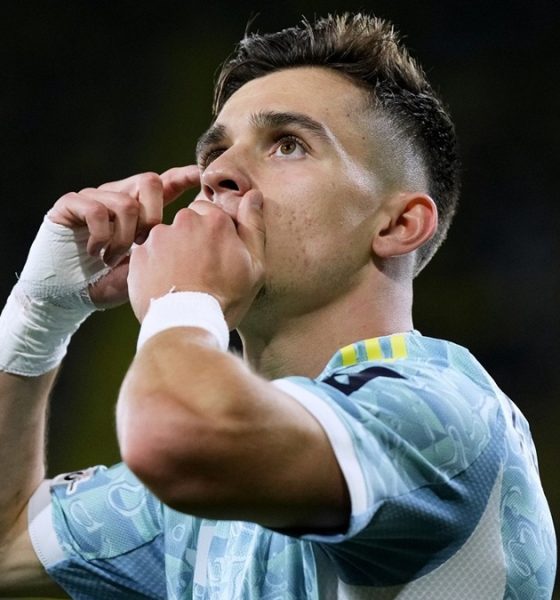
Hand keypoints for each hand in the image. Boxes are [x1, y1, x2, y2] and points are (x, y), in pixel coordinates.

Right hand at [47, 166, 199, 307]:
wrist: (70, 296)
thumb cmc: (110, 283)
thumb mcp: (145, 266)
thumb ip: (164, 248)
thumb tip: (194, 237)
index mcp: (138, 209)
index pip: (164, 184)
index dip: (181, 177)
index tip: (199, 174)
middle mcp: (116, 196)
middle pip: (149, 181)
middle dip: (153, 216)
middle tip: (142, 245)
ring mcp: (93, 198)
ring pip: (125, 202)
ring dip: (123, 238)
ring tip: (112, 259)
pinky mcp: (69, 205)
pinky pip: (96, 209)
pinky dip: (101, 237)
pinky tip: (96, 253)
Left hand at [128, 190, 264, 328]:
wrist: (187, 324)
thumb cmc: (226, 298)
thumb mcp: (254, 266)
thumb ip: (253, 226)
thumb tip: (254, 195)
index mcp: (215, 220)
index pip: (212, 212)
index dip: (215, 234)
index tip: (217, 255)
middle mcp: (184, 221)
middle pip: (188, 222)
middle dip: (193, 239)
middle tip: (200, 269)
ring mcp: (158, 237)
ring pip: (167, 237)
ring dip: (173, 252)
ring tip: (181, 280)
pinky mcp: (139, 255)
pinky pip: (148, 254)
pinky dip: (155, 266)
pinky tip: (166, 285)